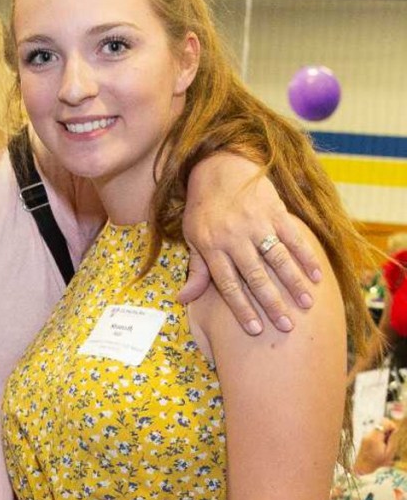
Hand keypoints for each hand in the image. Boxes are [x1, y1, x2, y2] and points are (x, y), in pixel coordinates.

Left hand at [178, 152, 322, 334]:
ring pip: (277, 259)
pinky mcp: (275, 211)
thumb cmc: (203, 210)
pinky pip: (293, 237)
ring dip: (294, 283)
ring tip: (306, 305)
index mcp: (211, 246)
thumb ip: (195, 270)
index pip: (227, 284)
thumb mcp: (193, 238)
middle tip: (286, 327)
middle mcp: (233, 237)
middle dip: (271, 303)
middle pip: (255, 276)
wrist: (219, 169)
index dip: (241, 308)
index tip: (254, 330)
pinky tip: (317, 275)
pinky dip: (306, 256)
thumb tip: (182, 300)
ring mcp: (255, 223)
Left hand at [354, 419, 397, 475]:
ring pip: (379, 429)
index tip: (394, 435)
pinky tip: (380, 447)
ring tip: (384, 447)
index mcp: (375, 437)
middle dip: (388, 432)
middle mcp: (369, 433)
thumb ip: (392, 440)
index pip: (384, 422)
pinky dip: (380, 438)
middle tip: (389, 443)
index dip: (392, 426)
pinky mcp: (365, 438)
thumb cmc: (377, 462)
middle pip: (381, 425)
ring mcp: (365, 435)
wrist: (363, 467)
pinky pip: (375, 434)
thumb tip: (395, 429)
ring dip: (384, 435)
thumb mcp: (389, 453)